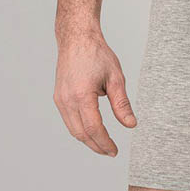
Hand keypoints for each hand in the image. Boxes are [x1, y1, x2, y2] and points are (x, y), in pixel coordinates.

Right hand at [53, 25, 136, 156]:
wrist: (77, 38)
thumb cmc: (97, 54)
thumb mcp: (115, 77)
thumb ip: (122, 103)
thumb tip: (131, 125)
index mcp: (82, 95)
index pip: (94, 128)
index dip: (105, 142)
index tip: (115, 151)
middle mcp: (67, 100)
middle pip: (81, 133)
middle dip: (96, 145)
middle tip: (110, 151)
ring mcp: (60, 99)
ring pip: (73, 129)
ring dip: (87, 139)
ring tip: (102, 144)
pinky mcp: (58, 97)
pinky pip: (68, 120)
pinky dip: (80, 129)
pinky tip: (91, 130)